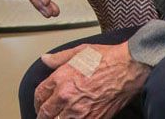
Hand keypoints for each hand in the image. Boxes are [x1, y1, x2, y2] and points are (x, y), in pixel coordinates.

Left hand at [34, 42, 149, 118]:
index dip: (37, 100)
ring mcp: (81, 111)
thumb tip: (45, 59)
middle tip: (42, 115)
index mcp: (61, 79)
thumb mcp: (78, 52)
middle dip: (42, 115)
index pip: (40, 94)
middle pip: (46, 113)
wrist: (127, 69)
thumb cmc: (106, 58)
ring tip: (55, 118)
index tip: (39, 103)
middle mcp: (67, 97)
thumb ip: (58, 58)